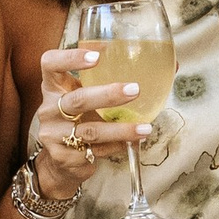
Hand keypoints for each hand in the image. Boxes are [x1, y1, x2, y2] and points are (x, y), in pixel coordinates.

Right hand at [26, 46, 139, 200]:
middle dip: (108, 95)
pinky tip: (131, 143)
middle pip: (77, 99)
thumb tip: (169, 66)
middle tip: (135, 90)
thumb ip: (113, 81)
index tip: (97, 56)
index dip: (70, 57)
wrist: (60, 162)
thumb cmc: (80, 119)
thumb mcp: (87, 96)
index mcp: (53, 86)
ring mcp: (54, 134)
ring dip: (121, 129)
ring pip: (91, 131)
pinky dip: (116, 146)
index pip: (50, 63)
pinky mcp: (64, 157)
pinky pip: (95, 151)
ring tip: (145, 128)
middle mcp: (49, 108)